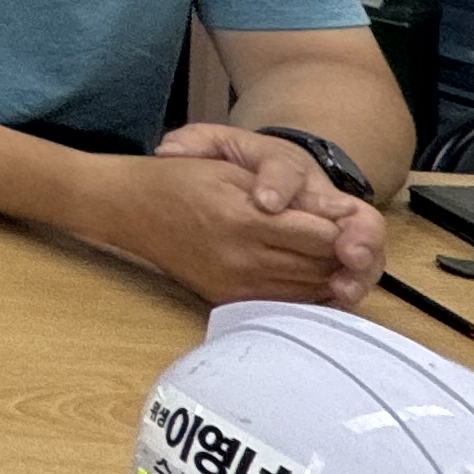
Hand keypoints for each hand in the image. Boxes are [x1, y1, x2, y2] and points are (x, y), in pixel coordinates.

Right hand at [98, 147, 376, 306]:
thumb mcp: (231, 172)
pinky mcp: (227, 298)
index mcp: (245, 220)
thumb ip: (283, 195)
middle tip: (346, 238)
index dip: (342, 227)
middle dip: (340, 252)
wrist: (127, 207)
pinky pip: (283, 301)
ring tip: (327, 253)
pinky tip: (303, 272)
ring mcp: (234, 284)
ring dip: (325, 272)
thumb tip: (332, 223)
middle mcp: (242, 260)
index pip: (321, 235)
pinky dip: (302, 289)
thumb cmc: (179, 180)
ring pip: (306, 287)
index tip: (347, 218)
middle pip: (320, 265)